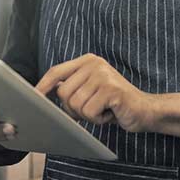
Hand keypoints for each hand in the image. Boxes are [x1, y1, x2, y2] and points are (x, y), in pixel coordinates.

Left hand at [35, 53, 155, 132]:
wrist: (145, 110)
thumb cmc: (113, 103)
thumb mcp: (90, 89)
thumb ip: (71, 86)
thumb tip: (43, 92)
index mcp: (87, 61)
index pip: (56, 71)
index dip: (43, 85)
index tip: (33, 97)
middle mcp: (94, 64)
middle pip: (63, 93)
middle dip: (74, 109)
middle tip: (92, 108)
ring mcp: (103, 75)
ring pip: (75, 105)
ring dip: (88, 115)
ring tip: (102, 109)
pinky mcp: (111, 89)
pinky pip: (89, 112)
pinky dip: (98, 119)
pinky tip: (109, 113)